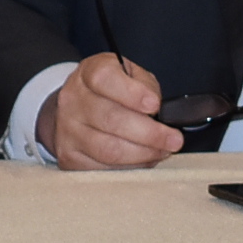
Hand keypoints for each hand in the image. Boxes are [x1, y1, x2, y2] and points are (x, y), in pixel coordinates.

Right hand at [38, 52, 186, 169]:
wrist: (78, 109)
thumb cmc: (112, 91)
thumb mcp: (129, 75)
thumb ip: (145, 86)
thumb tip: (158, 111)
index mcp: (88, 73)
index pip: (104, 79)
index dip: (132, 93)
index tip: (155, 105)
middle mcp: (72, 100)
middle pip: (110, 119)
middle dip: (149, 133)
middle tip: (174, 139)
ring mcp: (68, 130)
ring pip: (108, 149)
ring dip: (143, 154)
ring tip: (163, 151)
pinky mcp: (70, 157)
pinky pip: (104, 169)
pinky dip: (130, 167)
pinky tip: (144, 159)